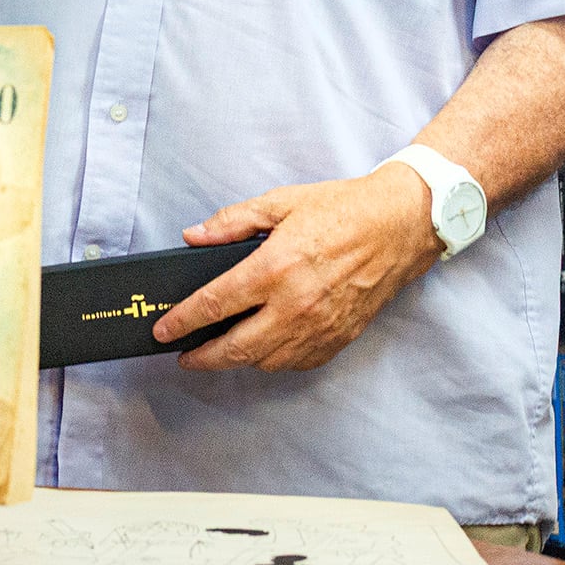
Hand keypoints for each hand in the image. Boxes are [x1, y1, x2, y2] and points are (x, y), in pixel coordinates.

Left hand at [147, 167, 445, 371]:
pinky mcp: (339, 338)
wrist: (400, 225)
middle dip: (202, 357)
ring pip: (265, 361)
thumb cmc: (342, 209)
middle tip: (184, 356)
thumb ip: (232, 221)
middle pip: (235, 348)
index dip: (183, 321)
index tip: (163, 331)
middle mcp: (295, 305)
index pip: (214, 304)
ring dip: (237, 361)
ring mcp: (319, 327)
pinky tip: (262, 349)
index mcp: (275, 267)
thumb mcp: (281, 201)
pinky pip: (296, 363)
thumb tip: (194, 237)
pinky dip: (273, 361)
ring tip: (220, 350)